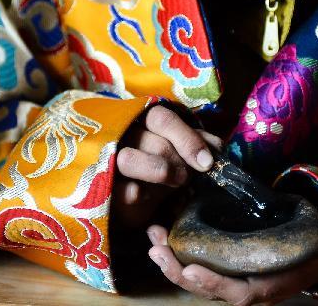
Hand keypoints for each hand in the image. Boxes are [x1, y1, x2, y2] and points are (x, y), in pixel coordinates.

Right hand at [114, 105, 222, 227]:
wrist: (123, 199)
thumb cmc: (154, 172)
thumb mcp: (175, 154)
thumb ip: (193, 145)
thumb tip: (218, 146)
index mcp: (142, 124)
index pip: (163, 118)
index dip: (187, 139)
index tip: (206, 163)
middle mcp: (124, 136)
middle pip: (155, 142)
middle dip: (178, 162)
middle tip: (187, 178)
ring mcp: (108, 161)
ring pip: (129, 159)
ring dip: (158, 172)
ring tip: (172, 185)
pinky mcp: (100, 189)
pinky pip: (117, 189)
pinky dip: (134, 194)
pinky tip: (142, 195)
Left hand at [146, 200, 317, 304]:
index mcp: (277, 282)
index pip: (243, 292)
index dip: (216, 285)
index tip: (191, 271)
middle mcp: (256, 285)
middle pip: (212, 290)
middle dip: (180, 273)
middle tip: (156, 249)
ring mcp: (242, 278)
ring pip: (202, 280)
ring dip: (174, 263)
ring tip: (152, 240)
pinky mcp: (233, 266)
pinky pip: (203, 266)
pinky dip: (181, 255)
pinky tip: (163, 236)